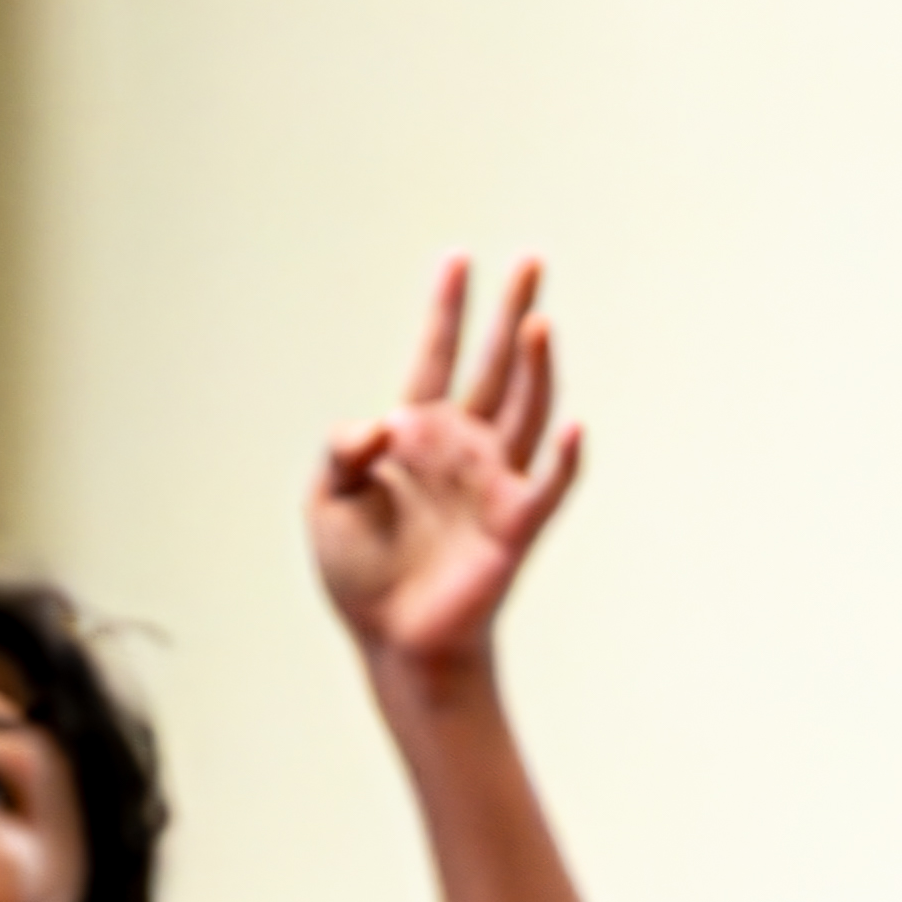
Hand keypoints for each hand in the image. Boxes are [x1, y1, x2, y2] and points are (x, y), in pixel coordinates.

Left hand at [308, 255, 584, 695]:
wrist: (395, 642)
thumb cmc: (361, 575)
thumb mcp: (327, 501)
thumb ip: (342, 451)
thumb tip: (385, 423)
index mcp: (417, 434)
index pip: (436, 355)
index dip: (448, 309)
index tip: (460, 260)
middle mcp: (463, 447)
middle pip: (494, 366)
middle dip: (513, 314)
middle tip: (532, 262)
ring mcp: (493, 482)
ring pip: (525, 410)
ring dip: (535, 369)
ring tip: (538, 324)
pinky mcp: (515, 525)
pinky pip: (548, 485)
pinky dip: (565, 460)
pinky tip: (574, 430)